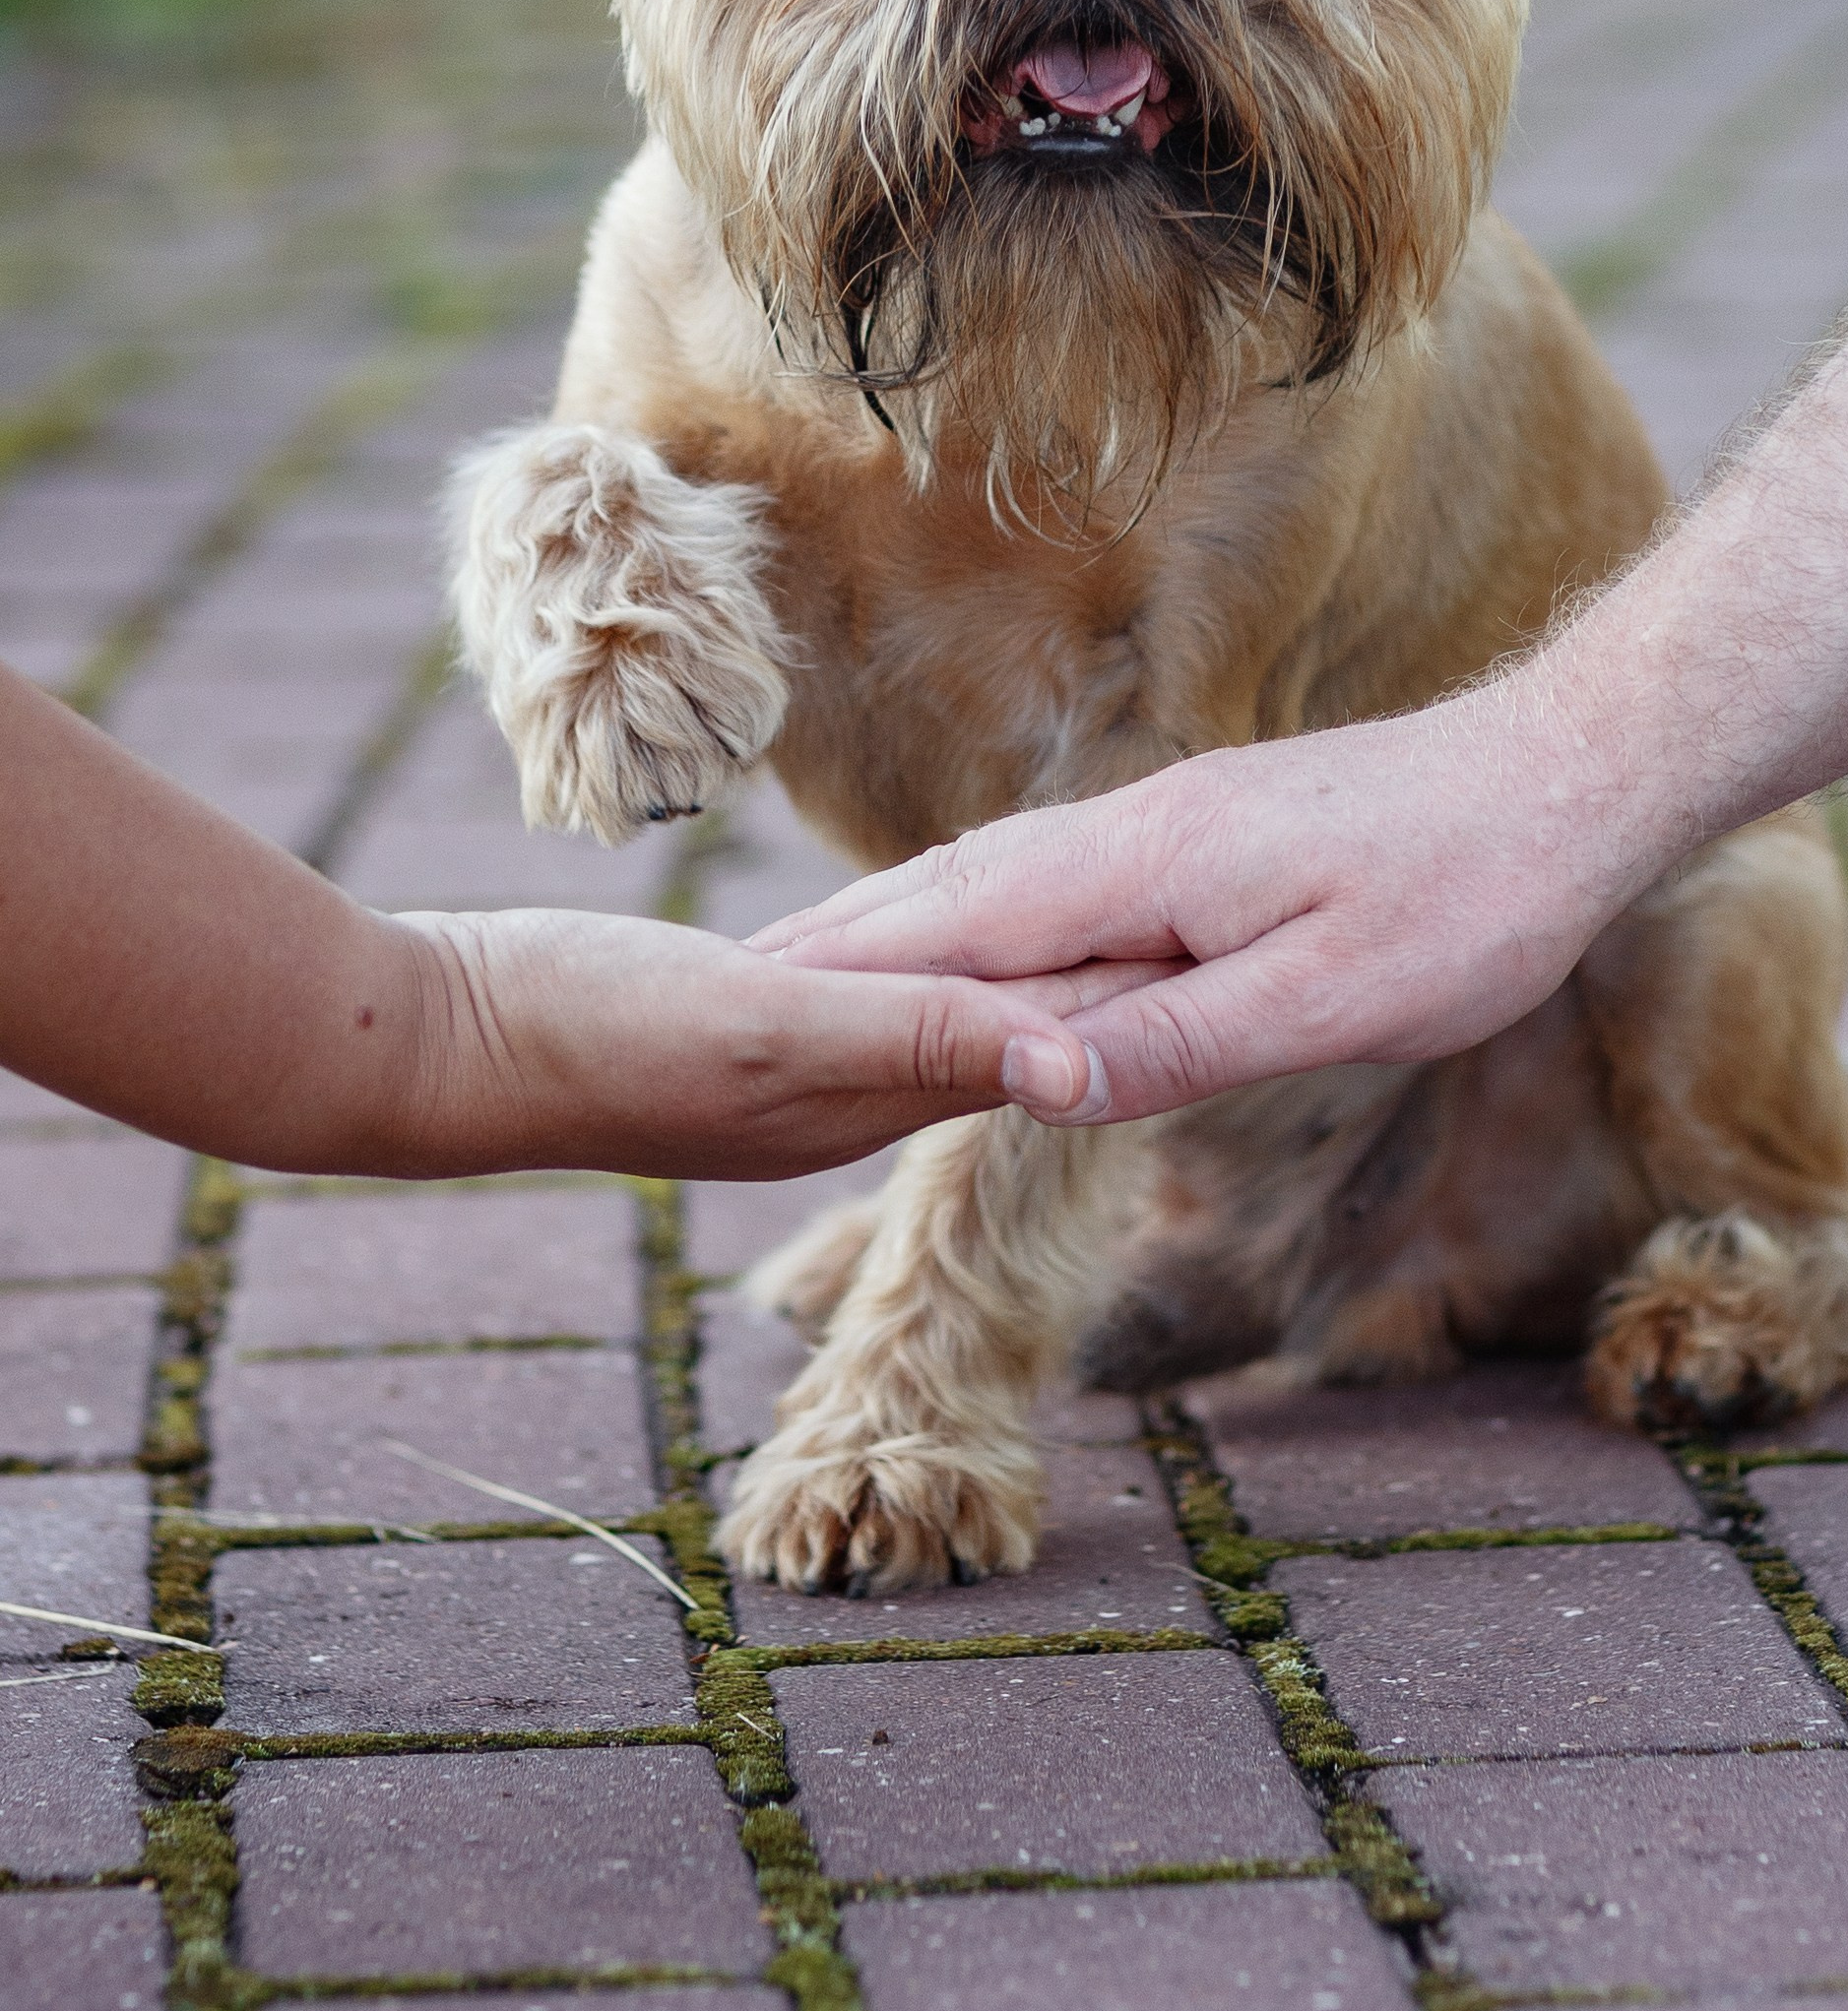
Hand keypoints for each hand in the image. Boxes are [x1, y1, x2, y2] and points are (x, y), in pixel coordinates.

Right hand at [403, 906, 1171, 1177]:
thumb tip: (1076, 1063)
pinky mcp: (745, 1029)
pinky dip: (940, 973)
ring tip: (1126, 931)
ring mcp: (796, 1064)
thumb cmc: (592, 1035)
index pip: (1043, 1027)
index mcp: (875, 1085)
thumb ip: (918, 1038)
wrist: (439, 1046)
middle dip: (1110, 982)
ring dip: (1033, 980)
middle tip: (1224, 922)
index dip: (1140, 981)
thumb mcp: (766, 1026)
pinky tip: (945, 948)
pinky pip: (881, 998)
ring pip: (954, 1013)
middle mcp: (852, 1087)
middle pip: (1015, 1025)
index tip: (1244, 934)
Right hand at [751, 703, 1624, 1125]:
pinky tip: (971, 943)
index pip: (953, 925)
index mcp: (1145, 865)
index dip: (843, 974)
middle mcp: (1133, 828)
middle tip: (723, 998)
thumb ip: (1178, 1040)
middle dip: (838, 945)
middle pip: (951, 890)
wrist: (1569, 774)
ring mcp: (1166, 823)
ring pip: (998, 878)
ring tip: (807, 977)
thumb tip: (1031, 1086)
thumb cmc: (1470, 897)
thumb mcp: (1330, 1000)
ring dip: (898, 927)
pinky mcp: (1206, 832)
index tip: (735, 1008)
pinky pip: (1055, 878)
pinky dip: (979, 914)